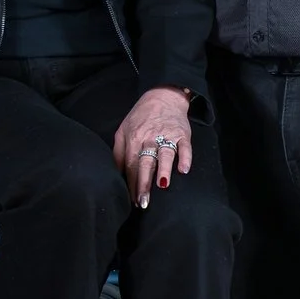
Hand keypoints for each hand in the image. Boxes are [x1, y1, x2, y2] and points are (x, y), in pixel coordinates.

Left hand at [113, 87, 192, 209]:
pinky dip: (185, 157)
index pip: (131, 165)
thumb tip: (115, 175)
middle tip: (144, 202)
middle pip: (146, 162)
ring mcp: (167, 135)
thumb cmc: (141, 117)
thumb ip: (118, 153)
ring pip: (165, 154)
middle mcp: (149, 137)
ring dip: (164, 169)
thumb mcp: (123, 131)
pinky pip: (185, 147)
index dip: (131, 183)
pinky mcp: (183, 133)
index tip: (133, 201)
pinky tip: (184, 169)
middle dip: (144, 183)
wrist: (163, 96)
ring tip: (162, 185)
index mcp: (133, 138)